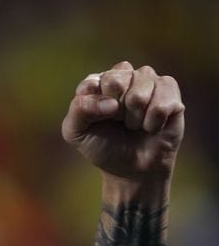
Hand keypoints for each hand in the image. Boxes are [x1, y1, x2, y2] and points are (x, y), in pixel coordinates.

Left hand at [61, 62, 183, 183]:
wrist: (132, 169)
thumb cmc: (103, 147)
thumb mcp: (76, 133)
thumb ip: (79, 110)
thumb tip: (111, 103)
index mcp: (97, 82)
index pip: (92, 83)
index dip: (95, 106)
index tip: (99, 120)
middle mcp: (123, 76)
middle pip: (117, 81)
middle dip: (116, 111)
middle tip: (119, 122)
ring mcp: (148, 80)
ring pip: (140, 92)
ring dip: (135, 118)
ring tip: (134, 125)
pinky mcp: (170, 89)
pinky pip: (162, 101)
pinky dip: (154, 121)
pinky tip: (151, 126)